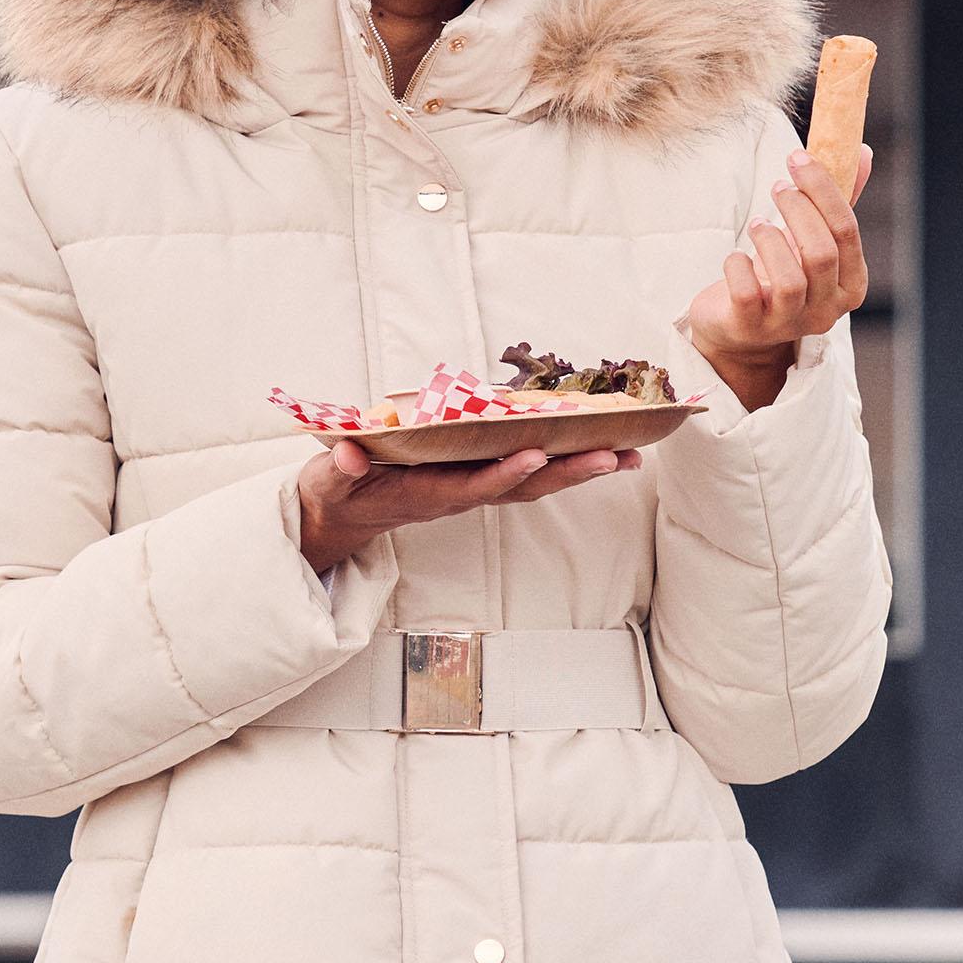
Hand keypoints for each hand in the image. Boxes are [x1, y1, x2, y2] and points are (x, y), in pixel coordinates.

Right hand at [299, 436, 641, 576]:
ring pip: (535, 482)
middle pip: (524, 487)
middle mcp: (461, 494)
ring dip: (582, 470)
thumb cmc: (342, 488)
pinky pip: (529, 472)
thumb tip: (351, 454)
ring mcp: (474, 488)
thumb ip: (342, 467)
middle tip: (616, 455)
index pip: (475, 484)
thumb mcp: (333, 477)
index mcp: (429, 493)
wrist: (345, 514)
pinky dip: (565, 462)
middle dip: (570, 473)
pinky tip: (598, 448)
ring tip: (629, 455)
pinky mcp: (479, 479)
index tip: (536, 454)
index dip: (505, 472)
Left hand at [684, 143, 872, 396]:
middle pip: (821, 253)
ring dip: (769, 239)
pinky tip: (737, 257)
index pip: (847, 231)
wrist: (738, 326)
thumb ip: (837, 201)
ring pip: (789, 279)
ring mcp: (789, 324)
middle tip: (777, 187)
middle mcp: (827, 311)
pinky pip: (746, 293)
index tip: (798, 158)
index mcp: (852, 285)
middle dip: (796, 210)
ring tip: (758, 224)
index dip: (822, 189)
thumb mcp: (812, 238)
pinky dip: (738, 266)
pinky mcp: (750, 328)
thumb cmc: (781, 273)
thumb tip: (861, 151)